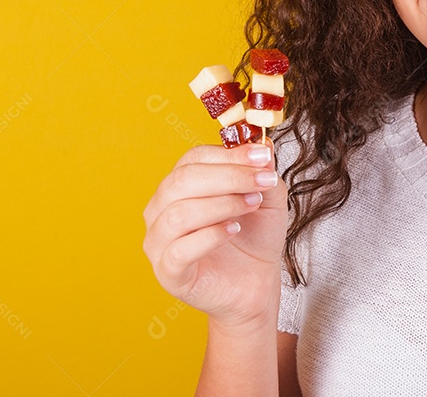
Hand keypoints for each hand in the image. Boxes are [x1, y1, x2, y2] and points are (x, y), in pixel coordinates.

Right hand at [143, 141, 288, 328]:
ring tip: (251, 205)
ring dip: (222, 204)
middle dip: (229, 177)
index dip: (229, 155)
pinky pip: (180, 249)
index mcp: (180, 185)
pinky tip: (233, 230)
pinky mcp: (167, 272)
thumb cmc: (254, 237)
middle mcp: (161, 209)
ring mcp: (159, 242)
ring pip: (179, 213)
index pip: (193, 158)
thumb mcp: (267, 197)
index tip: (262, 157)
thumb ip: (262, 171)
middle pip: (183, 180)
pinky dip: (210, 236)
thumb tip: (264, 144)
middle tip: (262, 182)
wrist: (256, 282)